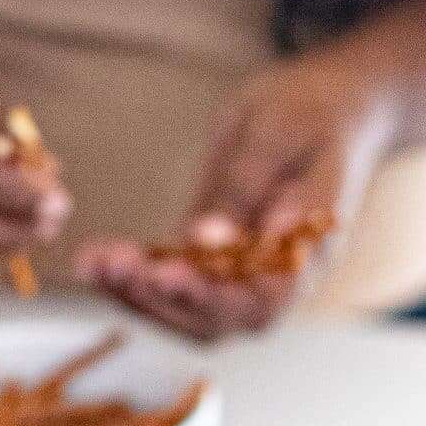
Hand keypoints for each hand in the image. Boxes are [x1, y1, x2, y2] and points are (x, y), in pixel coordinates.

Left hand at [77, 53, 398, 339]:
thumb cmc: (312, 112)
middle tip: (110, 264)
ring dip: (137, 294)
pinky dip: (135, 278)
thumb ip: (241, 188)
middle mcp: (279, 277)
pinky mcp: (219, 263)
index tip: (168, 272)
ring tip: (91, 263)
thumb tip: (203, 238)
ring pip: (190, 312)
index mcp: (309, 248)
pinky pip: (178, 286)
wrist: (334, 107)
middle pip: (219, 318)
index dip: (213, 297)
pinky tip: (95, 261)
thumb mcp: (276, 132)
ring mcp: (248, 275)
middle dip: (158, 297)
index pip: (263, 299)